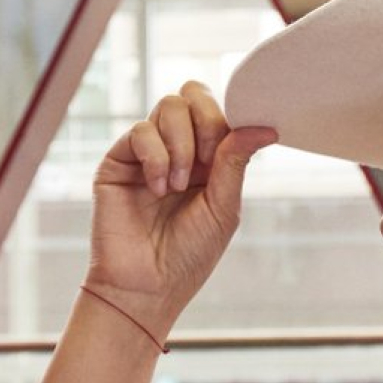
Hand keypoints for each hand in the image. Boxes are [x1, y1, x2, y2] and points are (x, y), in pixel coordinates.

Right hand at [87, 82, 274, 338]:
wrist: (146, 287)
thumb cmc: (187, 256)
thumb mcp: (223, 208)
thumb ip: (235, 162)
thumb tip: (263, 126)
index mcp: (207, 160)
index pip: (218, 110)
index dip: (227, 119)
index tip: (229, 148)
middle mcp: (177, 149)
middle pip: (193, 95)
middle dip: (206, 123)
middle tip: (204, 161)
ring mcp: (147, 152)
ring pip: (168, 106)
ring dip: (181, 145)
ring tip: (177, 186)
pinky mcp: (119, 160)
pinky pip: (141, 131)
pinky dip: (156, 158)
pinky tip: (157, 189)